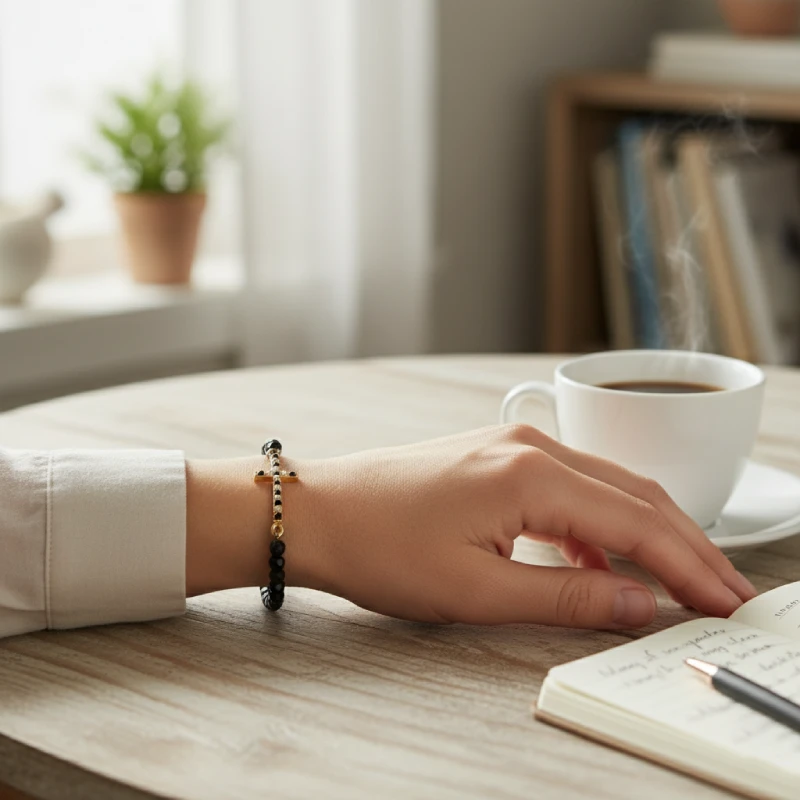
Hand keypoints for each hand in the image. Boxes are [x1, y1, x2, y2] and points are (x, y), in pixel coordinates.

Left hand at [284, 425, 755, 627]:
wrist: (318, 512)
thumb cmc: (381, 548)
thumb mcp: (477, 590)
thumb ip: (568, 595)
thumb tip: (640, 604)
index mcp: (531, 476)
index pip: (637, 522)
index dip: (689, 566)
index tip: (724, 601)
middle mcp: (532, 446)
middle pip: (635, 493)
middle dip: (686, 544)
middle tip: (726, 589)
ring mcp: (513, 444)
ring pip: (607, 485)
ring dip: (647, 530)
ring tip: (679, 576)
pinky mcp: (497, 456)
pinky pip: (570, 485)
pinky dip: (600, 521)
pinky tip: (602, 557)